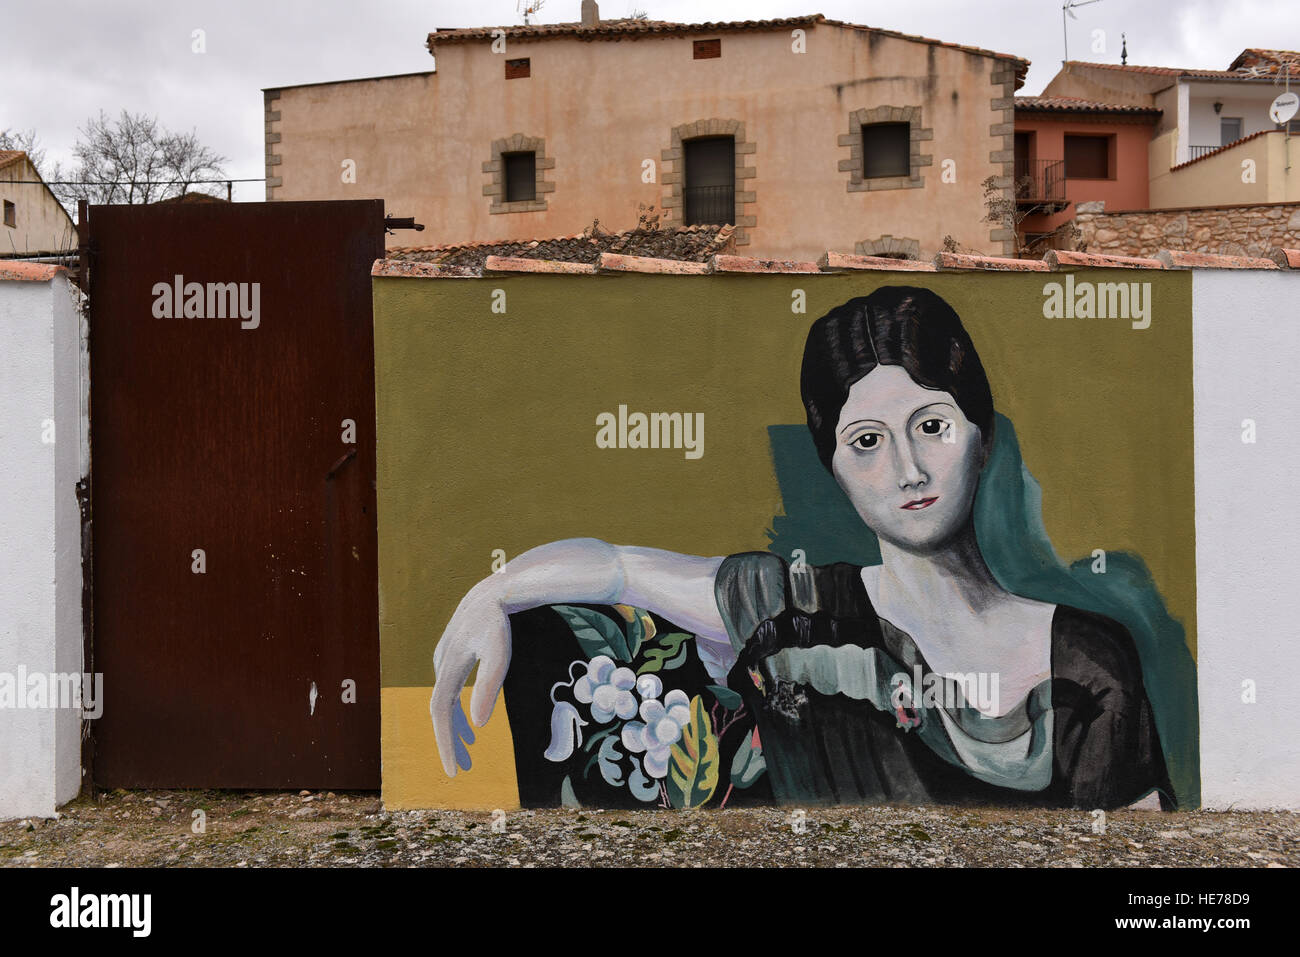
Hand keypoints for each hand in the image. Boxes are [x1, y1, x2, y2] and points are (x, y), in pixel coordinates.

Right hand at [430, 579, 512, 776]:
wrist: (493, 593)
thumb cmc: (499, 623)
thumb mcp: (499, 655)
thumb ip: (489, 687)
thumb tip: (478, 725)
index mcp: (449, 668)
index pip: (440, 714)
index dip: (445, 743)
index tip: (453, 770)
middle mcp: (441, 665)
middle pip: (440, 712)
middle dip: (449, 742)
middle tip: (462, 769)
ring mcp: (444, 660)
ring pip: (445, 702)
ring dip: (454, 729)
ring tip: (469, 752)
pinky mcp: (452, 656)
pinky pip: (450, 692)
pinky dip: (458, 712)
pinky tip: (471, 724)